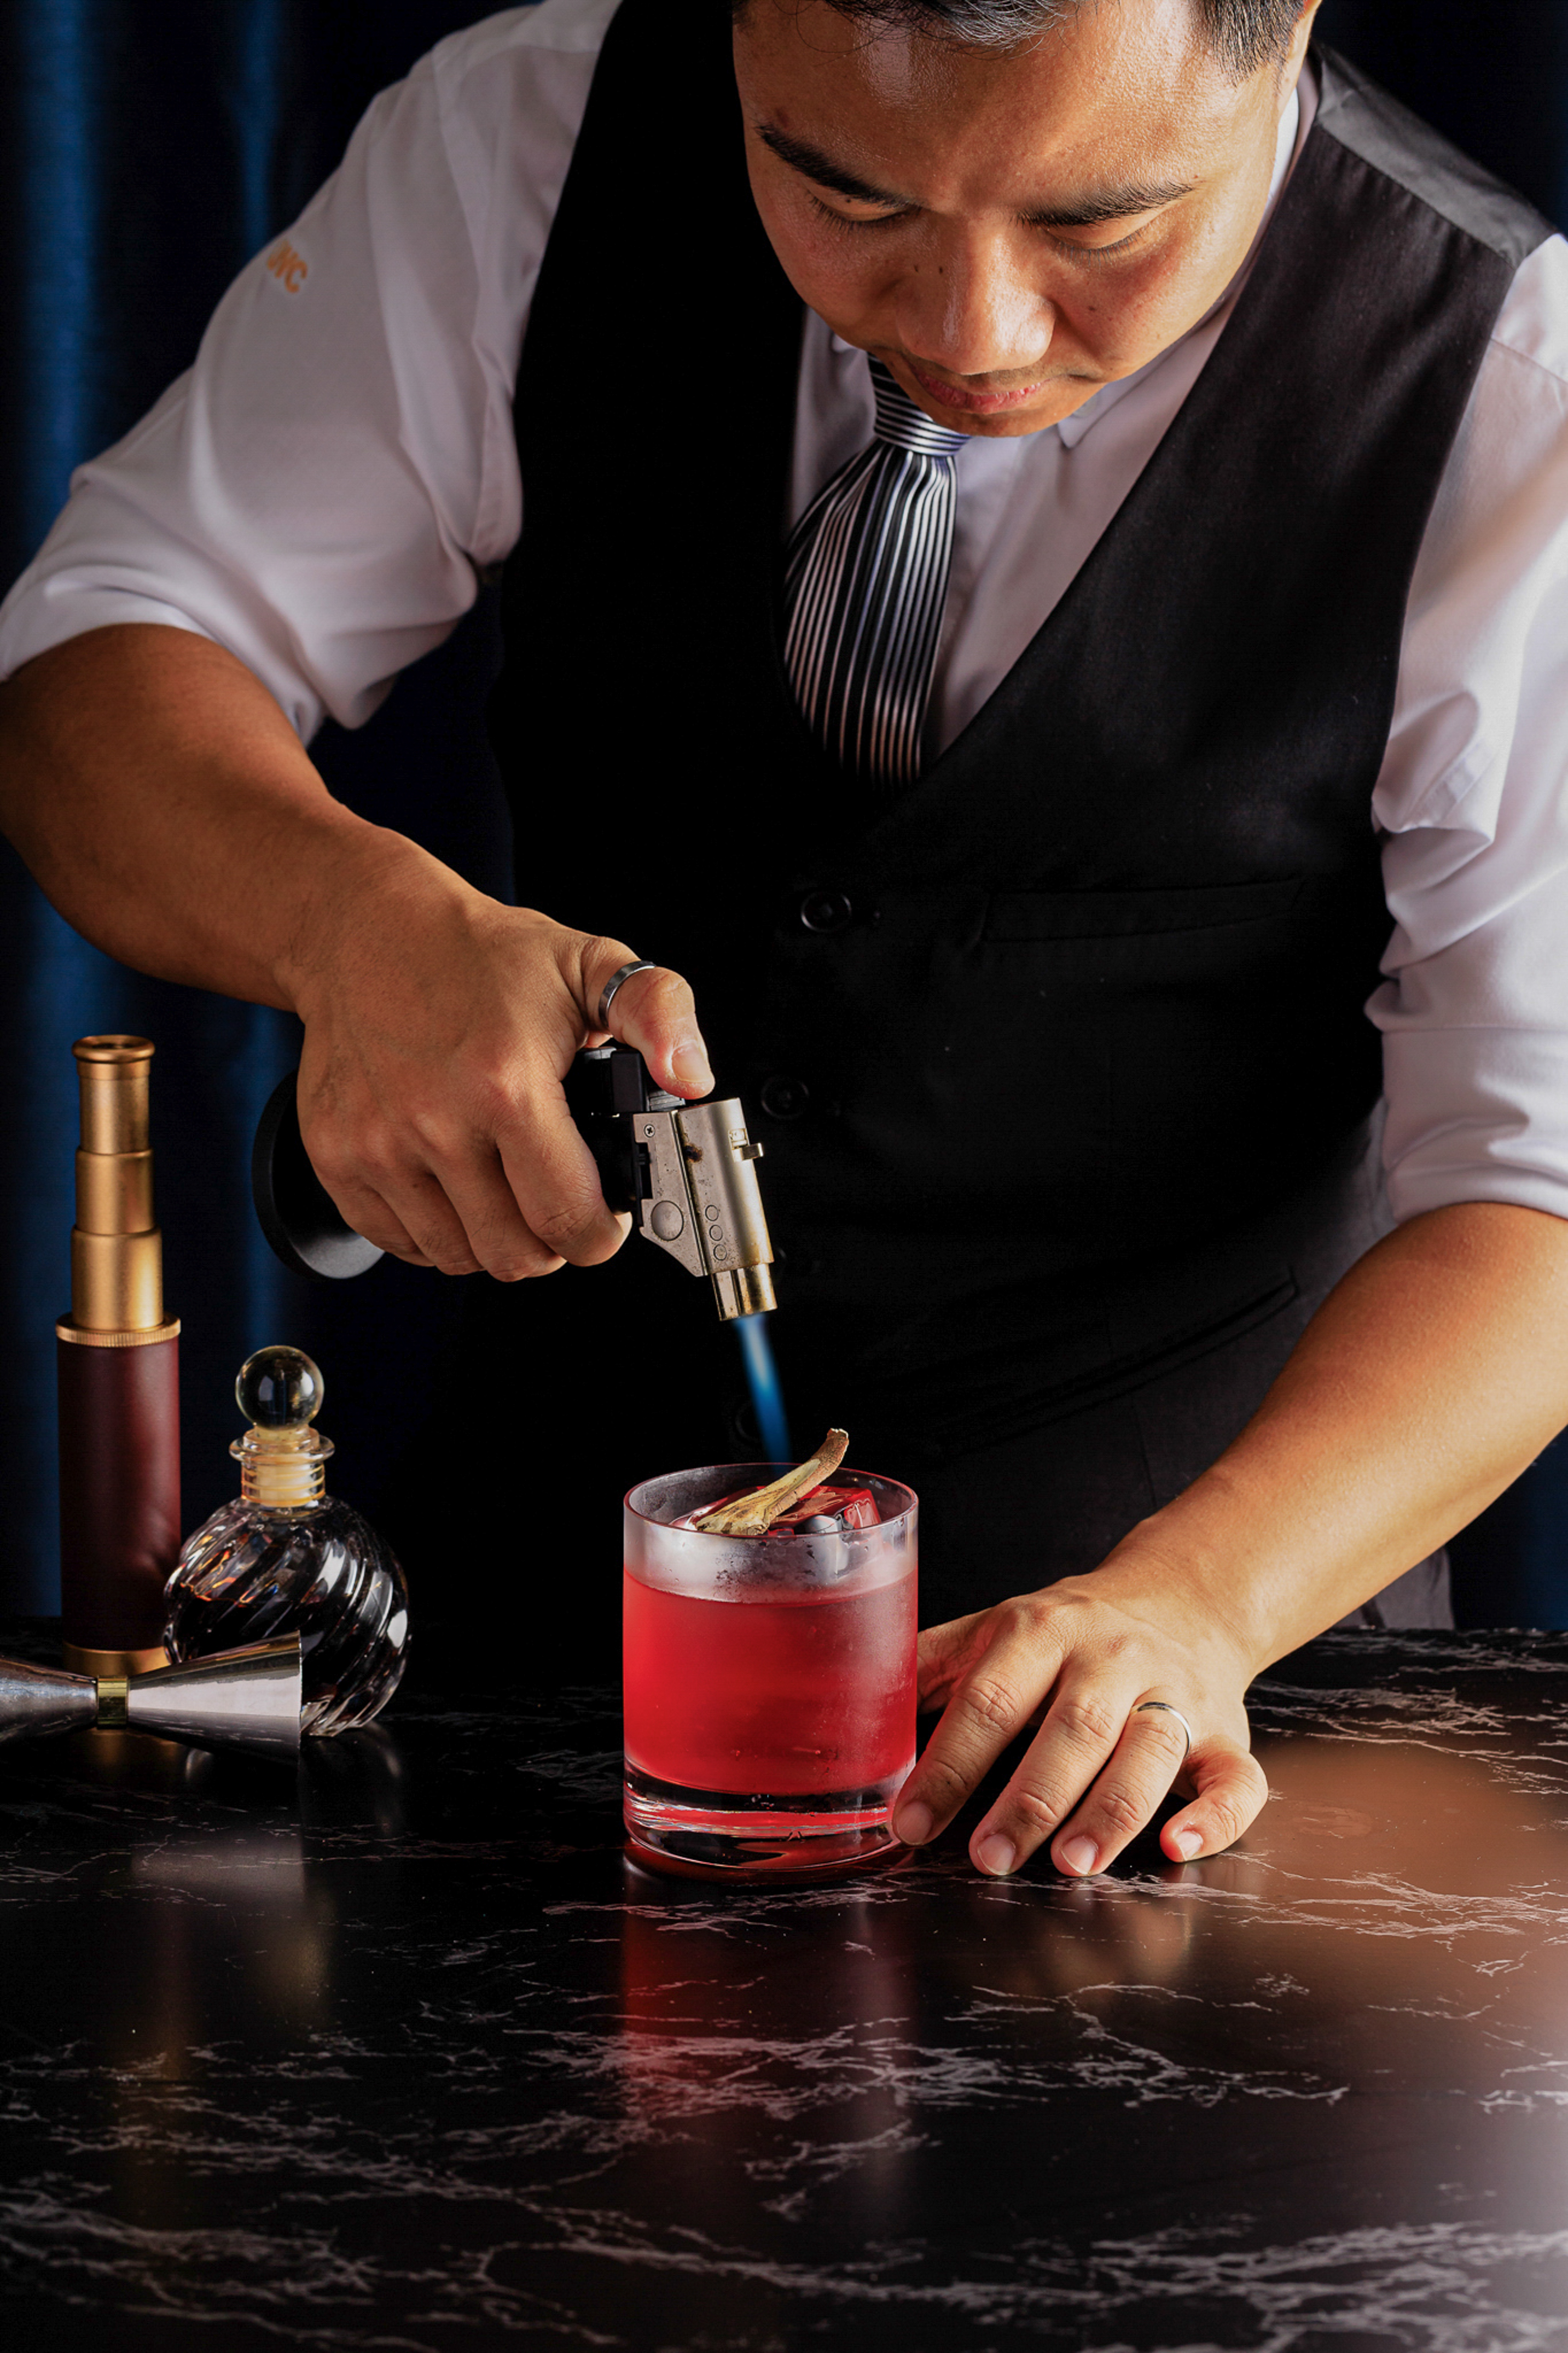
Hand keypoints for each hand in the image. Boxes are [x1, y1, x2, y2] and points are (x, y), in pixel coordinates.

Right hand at [287, 841, 712, 1278]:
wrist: (366, 931)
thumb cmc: (479, 956)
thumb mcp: (589, 963)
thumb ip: (659, 1012)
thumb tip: (691, 1076)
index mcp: (506, 1082)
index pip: (569, 1219)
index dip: (600, 1231)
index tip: (601, 1209)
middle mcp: (434, 1121)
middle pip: (515, 1256)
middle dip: (551, 1240)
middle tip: (556, 1197)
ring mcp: (376, 1145)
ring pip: (457, 1257)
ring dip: (491, 1237)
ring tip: (504, 1184)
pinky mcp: (334, 1157)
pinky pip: (399, 1243)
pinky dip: (434, 1231)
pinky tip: (453, 1183)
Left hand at [893, 1567, 1267, 1877]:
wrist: (1180, 1598)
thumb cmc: (1066, 1632)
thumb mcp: (993, 1630)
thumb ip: (926, 1666)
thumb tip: (846, 1712)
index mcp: (1039, 1630)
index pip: (989, 1698)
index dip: (948, 1763)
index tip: (912, 1822)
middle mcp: (1111, 1657)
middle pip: (1071, 1727)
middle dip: (1028, 1798)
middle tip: (989, 1858)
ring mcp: (1174, 1693)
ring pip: (1148, 1750)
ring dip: (1111, 1809)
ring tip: (1071, 1862)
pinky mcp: (1225, 1731)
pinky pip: (1234, 1776)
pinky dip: (1215, 1816)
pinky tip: (1179, 1846)